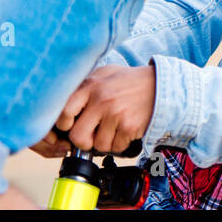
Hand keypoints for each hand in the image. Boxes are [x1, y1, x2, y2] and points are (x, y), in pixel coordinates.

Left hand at [30, 62, 156, 157]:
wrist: (159, 85)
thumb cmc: (128, 81)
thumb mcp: (103, 74)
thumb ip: (84, 87)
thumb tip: (62, 109)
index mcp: (90, 85)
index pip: (64, 112)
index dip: (65, 124)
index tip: (72, 124)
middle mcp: (100, 99)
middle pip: (77, 136)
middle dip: (84, 141)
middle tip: (92, 135)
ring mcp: (115, 114)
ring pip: (98, 146)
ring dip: (105, 142)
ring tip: (113, 128)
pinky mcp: (129, 126)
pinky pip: (116, 147)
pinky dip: (120, 143)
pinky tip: (124, 130)